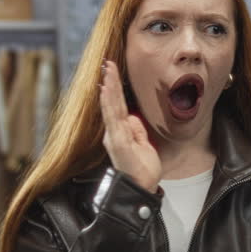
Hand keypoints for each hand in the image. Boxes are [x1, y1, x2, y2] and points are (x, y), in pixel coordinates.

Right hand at [99, 60, 161, 192]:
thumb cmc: (142, 170)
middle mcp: (113, 133)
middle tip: (107, 62)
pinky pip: (113, 118)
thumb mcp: (143, 145)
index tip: (111, 71)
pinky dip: (109, 102)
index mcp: (119, 132)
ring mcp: (114, 136)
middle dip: (110, 81)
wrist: (141, 189)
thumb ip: (137, 130)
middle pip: (111, 102)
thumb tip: (132, 116)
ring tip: (107, 70)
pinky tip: (108, 90)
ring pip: (111, 106)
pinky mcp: (118, 142)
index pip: (116, 106)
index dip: (114, 88)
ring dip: (109, 87)